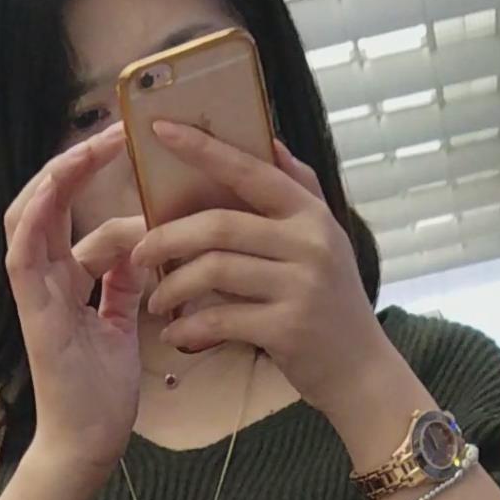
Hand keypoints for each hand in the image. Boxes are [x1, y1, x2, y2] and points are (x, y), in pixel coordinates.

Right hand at [4, 128, 145, 484]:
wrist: (89, 444)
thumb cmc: (103, 392)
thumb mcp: (123, 322)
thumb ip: (123, 282)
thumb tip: (140, 244)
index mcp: (63, 278)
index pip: (69, 210)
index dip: (91, 172)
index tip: (129, 143)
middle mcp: (43, 279)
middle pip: (45, 200)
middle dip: (76, 161)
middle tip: (116, 130)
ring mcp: (34, 294)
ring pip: (27, 216)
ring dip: (56, 177)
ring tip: (91, 147)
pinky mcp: (33, 313)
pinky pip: (22, 255)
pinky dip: (35, 218)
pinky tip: (54, 188)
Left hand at [132, 131, 421, 437]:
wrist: (362, 370)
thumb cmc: (332, 303)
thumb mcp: (327, 239)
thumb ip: (300, 192)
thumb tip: (270, 142)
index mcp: (310, 214)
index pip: (250, 170)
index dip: (203, 149)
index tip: (159, 129)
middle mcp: (308, 243)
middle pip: (220, 226)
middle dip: (168, 238)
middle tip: (138, 253)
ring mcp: (299, 286)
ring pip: (214, 271)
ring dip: (173, 287)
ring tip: (156, 302)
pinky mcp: (287, 328)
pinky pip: (220, 320)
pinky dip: (188, 328)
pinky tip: (174, 334)